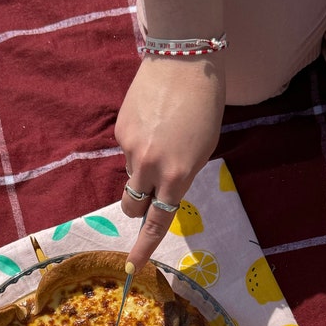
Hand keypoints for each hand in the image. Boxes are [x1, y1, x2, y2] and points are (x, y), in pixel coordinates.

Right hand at [116, 54, 224, 269]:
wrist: (184, 59)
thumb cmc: (205, 106)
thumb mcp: (204, 150)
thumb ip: (182, 178)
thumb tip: (160, 194)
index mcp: (177, 176)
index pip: (156, 222)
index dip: (143, 247)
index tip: (132, 266)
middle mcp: (150, 166)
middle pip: (132, 207)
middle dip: (138, 207)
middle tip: (149, 191)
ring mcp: (131, 148)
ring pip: (131, 175)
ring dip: (142, 167)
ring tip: (162, 135)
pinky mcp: (120, 129)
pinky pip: (127, 149)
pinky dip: (138, 142)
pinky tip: (152, 119)